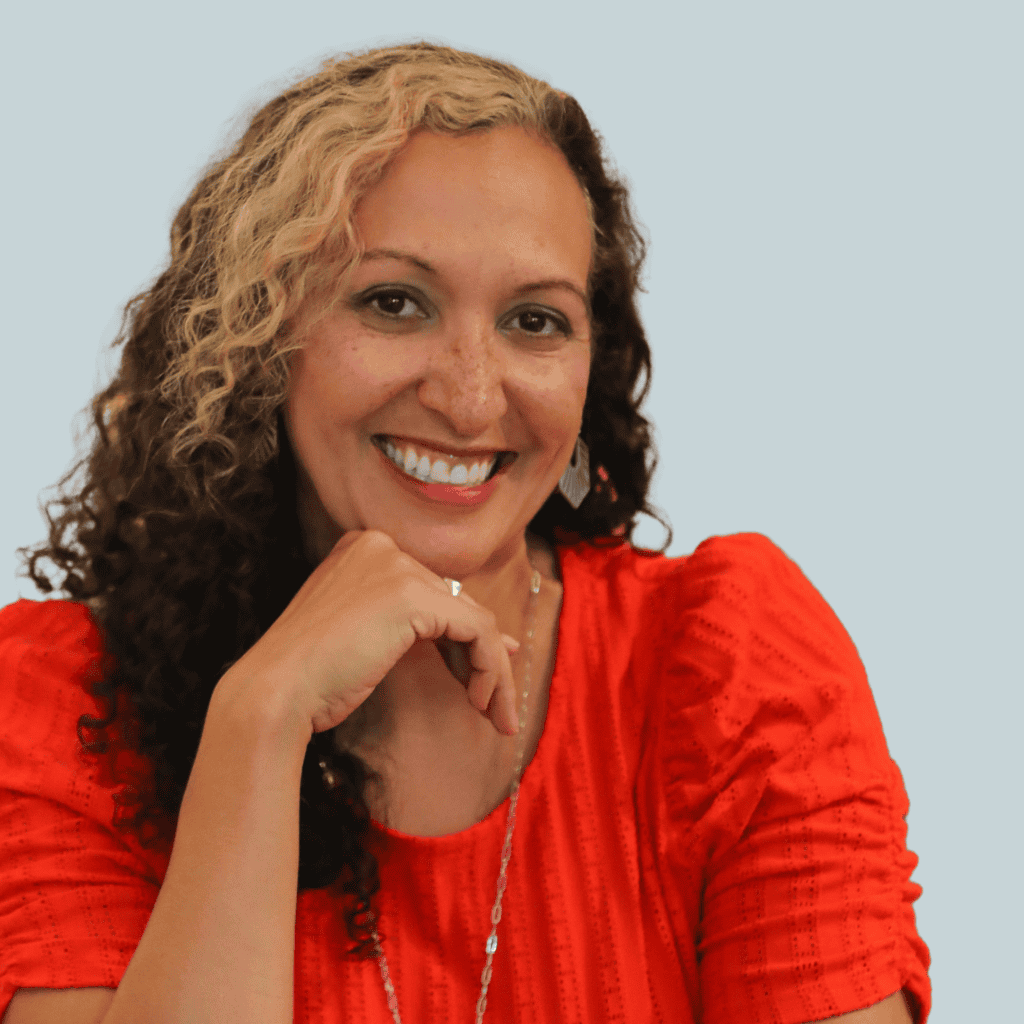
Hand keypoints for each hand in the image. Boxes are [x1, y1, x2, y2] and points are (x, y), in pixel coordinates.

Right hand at [221, 529, 521, 738]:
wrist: (275, 692)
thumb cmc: (312, 677)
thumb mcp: (368, 638)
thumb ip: (419, 627)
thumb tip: (491, 635)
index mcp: (363, 550)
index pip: (432, 592)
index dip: (464, 638)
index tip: (482, 678)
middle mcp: (382, 547)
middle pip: (455, 604)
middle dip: (482, 657)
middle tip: (495, 705)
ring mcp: (397, 566)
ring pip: (474, 617)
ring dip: (493, 669)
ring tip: (497, 716)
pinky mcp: (412, 595)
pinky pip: (476, 628)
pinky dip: (488, 667)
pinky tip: (479, 701)